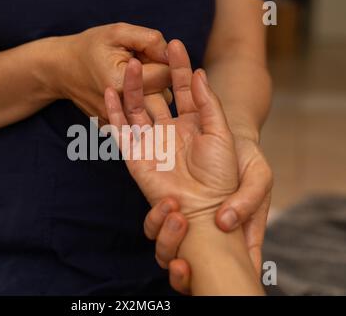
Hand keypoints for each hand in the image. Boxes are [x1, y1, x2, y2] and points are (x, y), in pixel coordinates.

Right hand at [55, 23, 171, 122]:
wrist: (62, 69)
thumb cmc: (90, 47)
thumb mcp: (118, 33)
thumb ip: (150, 40)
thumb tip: (172, 55)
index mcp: (122, 85)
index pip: (166, 76)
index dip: (163, 60)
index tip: (147, 54)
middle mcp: (120, 109)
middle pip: (164, 96)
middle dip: (158, 79)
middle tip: (137, 67)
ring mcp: (116, 122)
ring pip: (154, 109)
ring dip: (151, 93)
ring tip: (130, 79)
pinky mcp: (114, 129)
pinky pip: (141, 117)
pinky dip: (139, 105)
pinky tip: (125, 93)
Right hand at [104, 39, 237, 221]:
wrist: (205, 208)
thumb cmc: (219, 175)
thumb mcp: (221, 133)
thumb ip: (209, 103)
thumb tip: (199, 73)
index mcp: (193, 124)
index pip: (184, 89)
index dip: (180, 67)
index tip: (175, 45)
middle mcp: (170, 130)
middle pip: (156, 96)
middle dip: (150, 75)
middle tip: (144, 53)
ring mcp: (152, 142)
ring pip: (136, 109)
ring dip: (131, 88)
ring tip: (127, 66)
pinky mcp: (136, 156)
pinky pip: (121, 131)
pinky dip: (114, 113)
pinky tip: (110, 92)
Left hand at [145, 119, 272, 295]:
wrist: (220, 132)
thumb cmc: (246, 160)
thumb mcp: (259, 176)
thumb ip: (248, 200)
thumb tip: (224, 224)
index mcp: (234, 237)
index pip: (220, 272)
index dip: (203, 280)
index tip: (190, 268)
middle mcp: (205, 236)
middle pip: (186, 266)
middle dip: (177, 257)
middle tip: (183, 227)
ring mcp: (185, 223)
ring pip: (167, 250)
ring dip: (166, 239)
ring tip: (175, 209)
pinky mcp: (166, 206)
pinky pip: (154, 223)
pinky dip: (155, 220)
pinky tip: (168, 202)